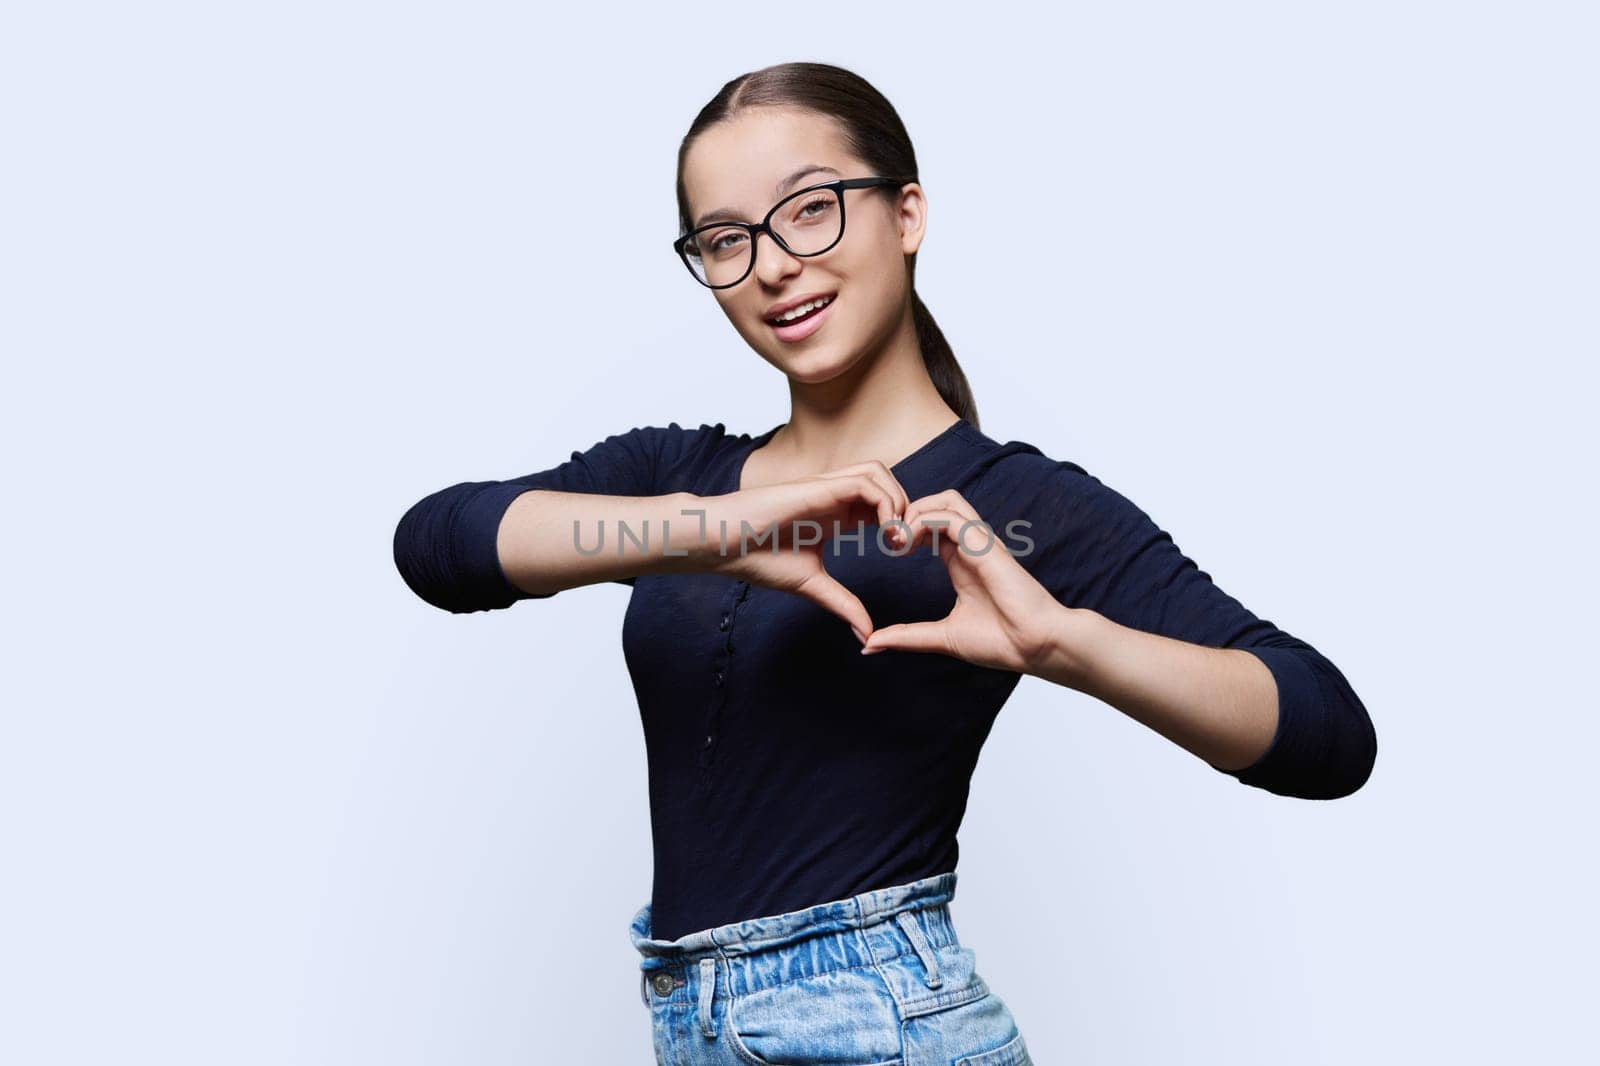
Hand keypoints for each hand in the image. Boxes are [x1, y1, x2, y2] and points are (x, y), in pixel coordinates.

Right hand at [695, 461, 912, 644]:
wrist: (725, 544)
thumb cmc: (758, 559)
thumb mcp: (813, 585)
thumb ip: (844, 604)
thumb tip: (866, 634)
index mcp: (834, 516)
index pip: (880, 504)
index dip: (899, 523)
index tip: (902, 553)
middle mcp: (834, 497)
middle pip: (887, 482)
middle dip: (906, 509)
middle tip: (905, 545)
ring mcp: (828, 488)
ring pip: (880, 473)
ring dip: (898, 501)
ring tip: (895, 537)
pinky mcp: (820, 486)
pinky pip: (866, 481)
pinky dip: (885, 502)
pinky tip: (883, 532)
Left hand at [859, 489, 1062, 672]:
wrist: (1034, 647)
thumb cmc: (1001, 642)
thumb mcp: (942, 637)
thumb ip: (907, 636)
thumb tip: (871, 644)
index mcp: (962, 561)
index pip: (932, 525)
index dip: (906, 528)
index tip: (888, 550)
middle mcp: (971, 546)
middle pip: (938, 502)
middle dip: (907, 512)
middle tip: (888, 540)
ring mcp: (980, 543)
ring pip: (946, 500)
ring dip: (915, 512)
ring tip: (897, 539)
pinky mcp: (986, 546)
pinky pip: (951, 517)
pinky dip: (924, 522)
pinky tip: (908, 544)